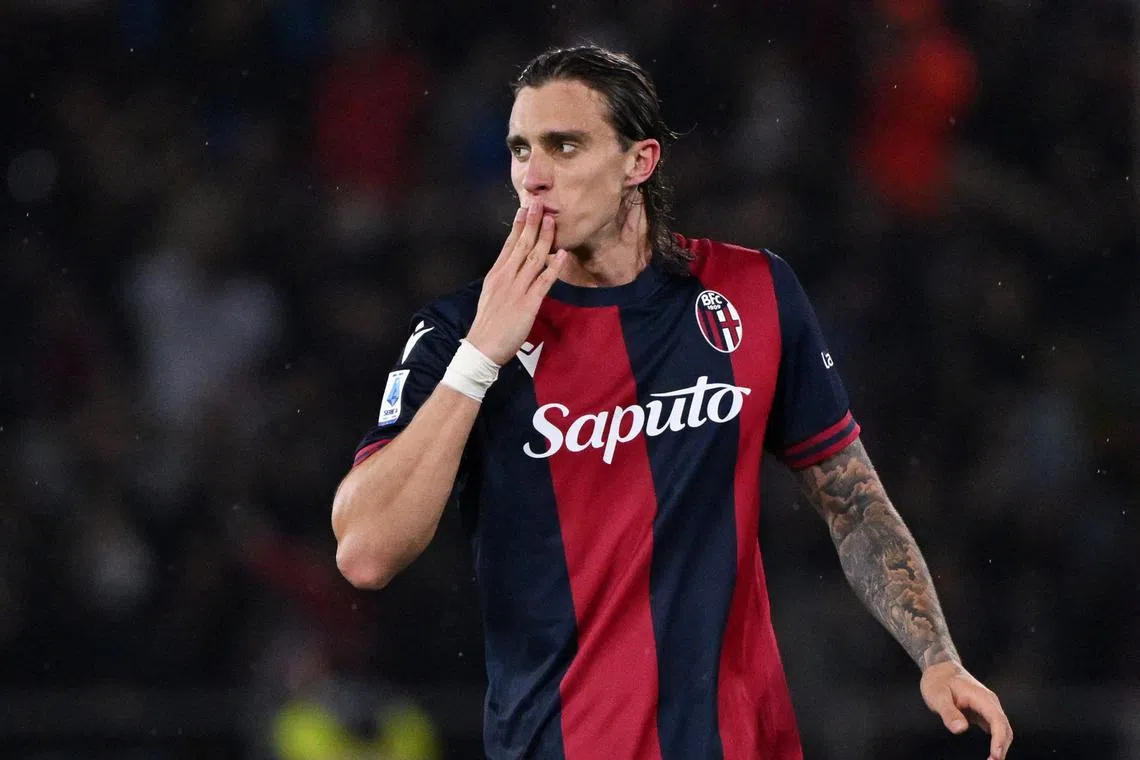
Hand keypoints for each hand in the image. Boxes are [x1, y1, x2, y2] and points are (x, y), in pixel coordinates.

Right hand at [466, 199, 566, 364]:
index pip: (509, 244)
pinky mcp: (528, 303)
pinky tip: (562, 254)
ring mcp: (517, 289)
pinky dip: (553, 267)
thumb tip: (514, 270)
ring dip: (545, 238)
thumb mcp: (491, 295)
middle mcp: (506, 277)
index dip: (519, 225)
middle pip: (521, 245)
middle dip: (532, 223)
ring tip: (553, 221)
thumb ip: (503, 281)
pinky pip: (543, 281)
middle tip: (540, 203)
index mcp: (496, 274)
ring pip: (533, 258)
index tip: (525, 208)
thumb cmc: (487, 325)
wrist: (482, 347)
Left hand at [920, 660, 1012, 759]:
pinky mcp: (984, 713)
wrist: (940, 669)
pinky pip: (995, 729)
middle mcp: (989, 702)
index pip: (997, 719)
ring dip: (1001, 746)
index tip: (996, 754)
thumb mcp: (937, 696)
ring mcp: (988, 707)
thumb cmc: (938, 681)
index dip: (999, 738)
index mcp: (981, 697)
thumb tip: (961, 729)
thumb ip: (949, 712)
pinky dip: (996, 741)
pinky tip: (991, 753)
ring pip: (1002, 729)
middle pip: (1004, 727)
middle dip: (1002, 746)